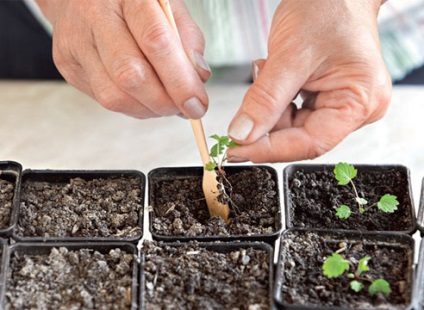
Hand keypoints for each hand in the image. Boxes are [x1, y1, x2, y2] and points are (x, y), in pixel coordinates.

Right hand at [36, 0, 210, 118]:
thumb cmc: (131, 1)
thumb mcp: (168, 6)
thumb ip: (187, 38)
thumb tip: (198, 78)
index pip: (156, 41)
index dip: (180, 81)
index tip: (197, 104)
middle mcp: (94, 17)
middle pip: (131, 75)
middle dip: (164, 102)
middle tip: (183, 108)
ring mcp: (75, 43)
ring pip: (114, 96)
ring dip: (148, 109)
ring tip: (165, 103)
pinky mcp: (68, 65)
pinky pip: (104, 100)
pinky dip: (133, 106)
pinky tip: (144, 96)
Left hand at [227, 0, 390, 161]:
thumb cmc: (327, 8)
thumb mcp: (290, 56)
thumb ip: (265, 100)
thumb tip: (242, 135)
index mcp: (359, 101)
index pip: (310, 143)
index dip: (270, 150)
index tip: (237, 151)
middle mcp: (355, 107)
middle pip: (301, 136)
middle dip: (265, 128)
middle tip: (237, 122)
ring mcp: (341, 102)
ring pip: (293, 125)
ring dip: (269, 109)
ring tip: (265, 73)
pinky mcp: (327, 96)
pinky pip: (294, 111)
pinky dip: (275, 101)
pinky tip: (272, 76)